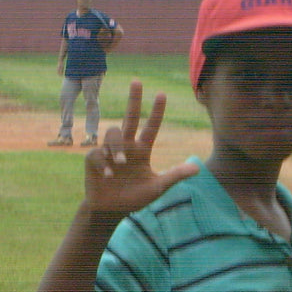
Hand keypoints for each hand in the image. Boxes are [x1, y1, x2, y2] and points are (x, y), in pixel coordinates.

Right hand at [83, 81, 199, 218]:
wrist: (112, 210)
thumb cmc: (135, 198)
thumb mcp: (157, 188)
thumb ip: (174, 176)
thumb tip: (197, 168)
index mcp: (142, 150)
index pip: (151, 128)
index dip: (156, 112)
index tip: (161, 94)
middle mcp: (126, 146)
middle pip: (129, 118)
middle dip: (133, 100)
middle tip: (137, 81)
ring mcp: (109, 151)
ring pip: (112, 133)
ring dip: (116, 147)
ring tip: (120, 163)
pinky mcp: (93, 160)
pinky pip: (97, 154)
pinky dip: (104, 164)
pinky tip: (108, 176)